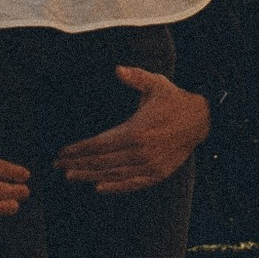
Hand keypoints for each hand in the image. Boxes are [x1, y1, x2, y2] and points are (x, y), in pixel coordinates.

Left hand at [58, 68, 210, 194]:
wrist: (200, 120)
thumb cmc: (173, 99)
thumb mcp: (155, 83)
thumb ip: (135, 77)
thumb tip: (118, 69)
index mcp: (136, 131)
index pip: (100, 144)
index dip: (79, 149)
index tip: (62, 152)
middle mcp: (141, 151)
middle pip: (103, 162)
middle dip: (78, 164)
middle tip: (58, 166)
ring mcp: (150, 165)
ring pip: (114, 174)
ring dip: (91, 176)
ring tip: (71, 176)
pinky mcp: (158, 173)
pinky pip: (133, 183)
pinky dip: (116, 187)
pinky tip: (100, 188)